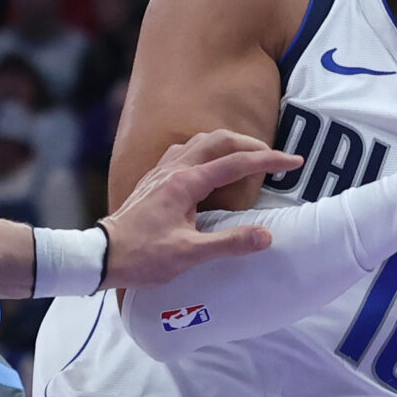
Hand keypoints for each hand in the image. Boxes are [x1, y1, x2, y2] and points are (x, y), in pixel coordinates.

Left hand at [103, 130, 304, 290]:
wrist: (102, 255)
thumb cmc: (143, 256)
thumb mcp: (189, 255)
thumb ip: (229, 243)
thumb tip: (266, 236)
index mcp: (185, 183)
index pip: (236, 162)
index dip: (269, 160)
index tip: (294, 162)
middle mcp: (173, 169)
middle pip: (219, 141)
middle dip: (251, 144)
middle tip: (275, 157)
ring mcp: (161, 172)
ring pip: (200, 142)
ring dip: (228, 144)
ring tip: (248, 157)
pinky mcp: (154, 180)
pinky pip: (185, 152)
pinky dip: (207, 151)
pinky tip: (209, 166)